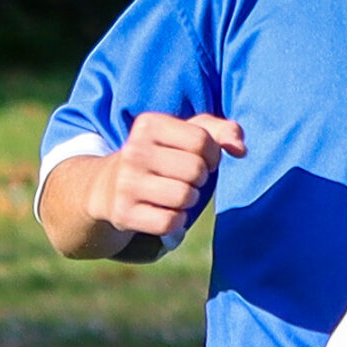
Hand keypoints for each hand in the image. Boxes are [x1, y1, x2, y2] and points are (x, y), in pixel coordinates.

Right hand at [90, 111, 244, 241]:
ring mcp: (126, 183)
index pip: (203, 141)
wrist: (106, 187)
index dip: (212, 155)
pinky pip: (171, 222)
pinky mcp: (124, 213)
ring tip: (173, 193)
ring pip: (185, 197)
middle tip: (184, 178)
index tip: (200, 159)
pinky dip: (176, 221)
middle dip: (199, 179)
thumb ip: (220, 131)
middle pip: (196, 170)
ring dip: (188, 200)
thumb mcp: (184, 134)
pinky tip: (164, 211)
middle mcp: (133, 150)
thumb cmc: (159, 156)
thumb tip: (240, 149)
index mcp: (148, 124)